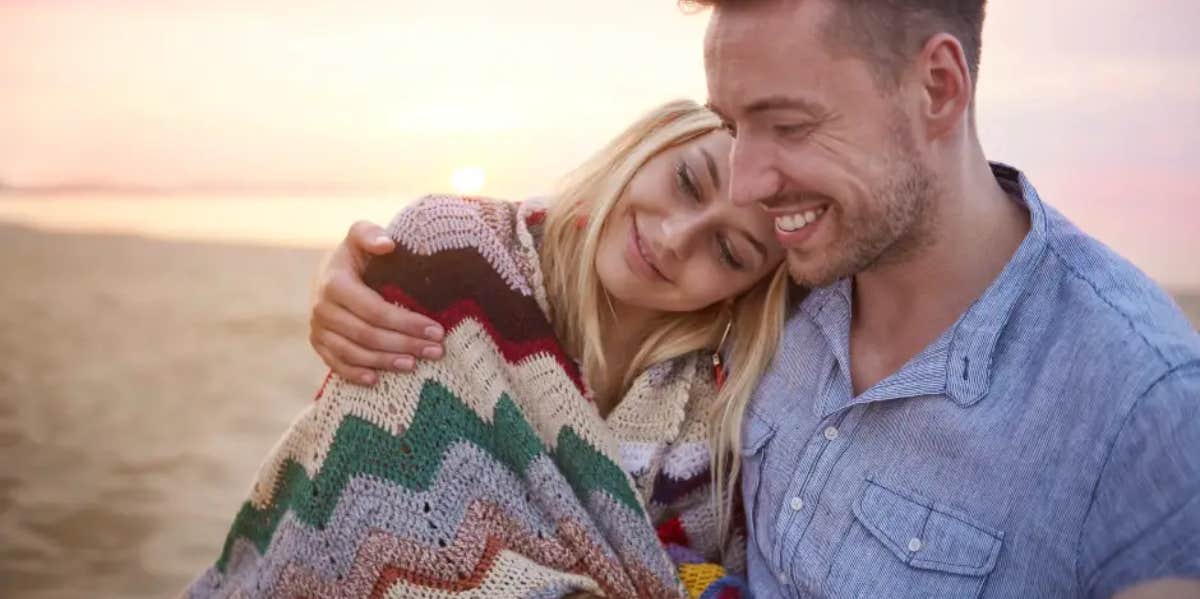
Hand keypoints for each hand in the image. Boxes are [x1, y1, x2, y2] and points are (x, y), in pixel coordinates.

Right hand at [309, 220, 444, 385]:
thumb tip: (387, 244)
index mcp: (334, 283)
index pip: (375, 310)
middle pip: (368, 335)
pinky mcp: (318, 344)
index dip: (406, 322)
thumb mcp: (360, 235)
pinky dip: (356, 375)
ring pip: (354, 353)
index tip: (436, 330)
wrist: (331, 270)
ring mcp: (318, 329)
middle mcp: (321, 308)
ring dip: (386, 362)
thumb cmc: (357, 254)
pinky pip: (336, 364)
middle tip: (436, 350)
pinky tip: (377, 380)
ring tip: (415, 364)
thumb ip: (370, 234)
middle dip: (405, 344)